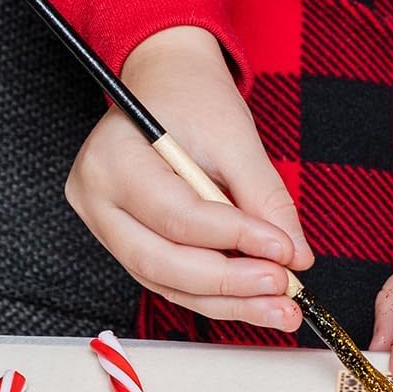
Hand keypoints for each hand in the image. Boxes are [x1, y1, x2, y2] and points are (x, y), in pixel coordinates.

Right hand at [65, 26, 312, 330]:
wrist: (166, 85)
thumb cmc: (191, 99)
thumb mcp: (235, 136)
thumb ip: (265, 198)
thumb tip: (294, 257)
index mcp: (112, 160)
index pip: (177, 216)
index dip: (234, 237)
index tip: (283, 250)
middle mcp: (97, 202)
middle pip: (163, 263)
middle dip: (230, 283)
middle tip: (282, 287)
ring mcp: (108, 230)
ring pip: (169, 284)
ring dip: (230, 301)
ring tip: (280, 307)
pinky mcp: (130, 247)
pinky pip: (174, 283)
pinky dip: (218, 296)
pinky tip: (257, 300)